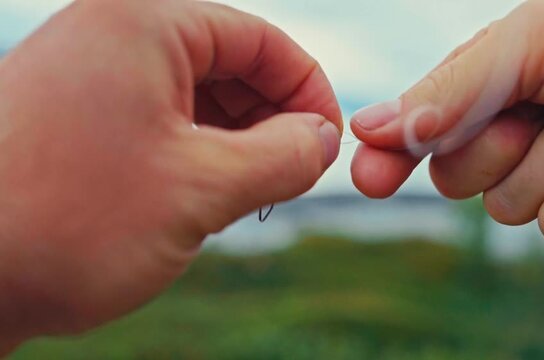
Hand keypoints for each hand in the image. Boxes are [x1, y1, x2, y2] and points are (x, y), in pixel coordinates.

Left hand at [0, 0, 340, 349]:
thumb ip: (284, 156)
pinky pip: (160, 122)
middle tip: (294, 175)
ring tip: (249, 195)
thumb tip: (325, 139)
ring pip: (196, 98)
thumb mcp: (203, 188)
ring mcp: (87, 76)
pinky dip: (197, 155)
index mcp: (143, 24)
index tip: (329, 142)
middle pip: (229, 64)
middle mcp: (110, 35)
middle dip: (273, 120)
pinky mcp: (74, 118)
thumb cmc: (68, 224)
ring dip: (236, 143)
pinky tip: (204, 198)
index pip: (259, 40)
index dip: (308, 89)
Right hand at [351, 0, 543, 246]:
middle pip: (456, 178)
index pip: (422, 128)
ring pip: (509, 209)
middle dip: (499, 149)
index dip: (391, 155)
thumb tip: (370, 130)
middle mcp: (517, 128)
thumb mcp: (531, 43)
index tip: (370, 179)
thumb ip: (449, 91)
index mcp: (492, 82)